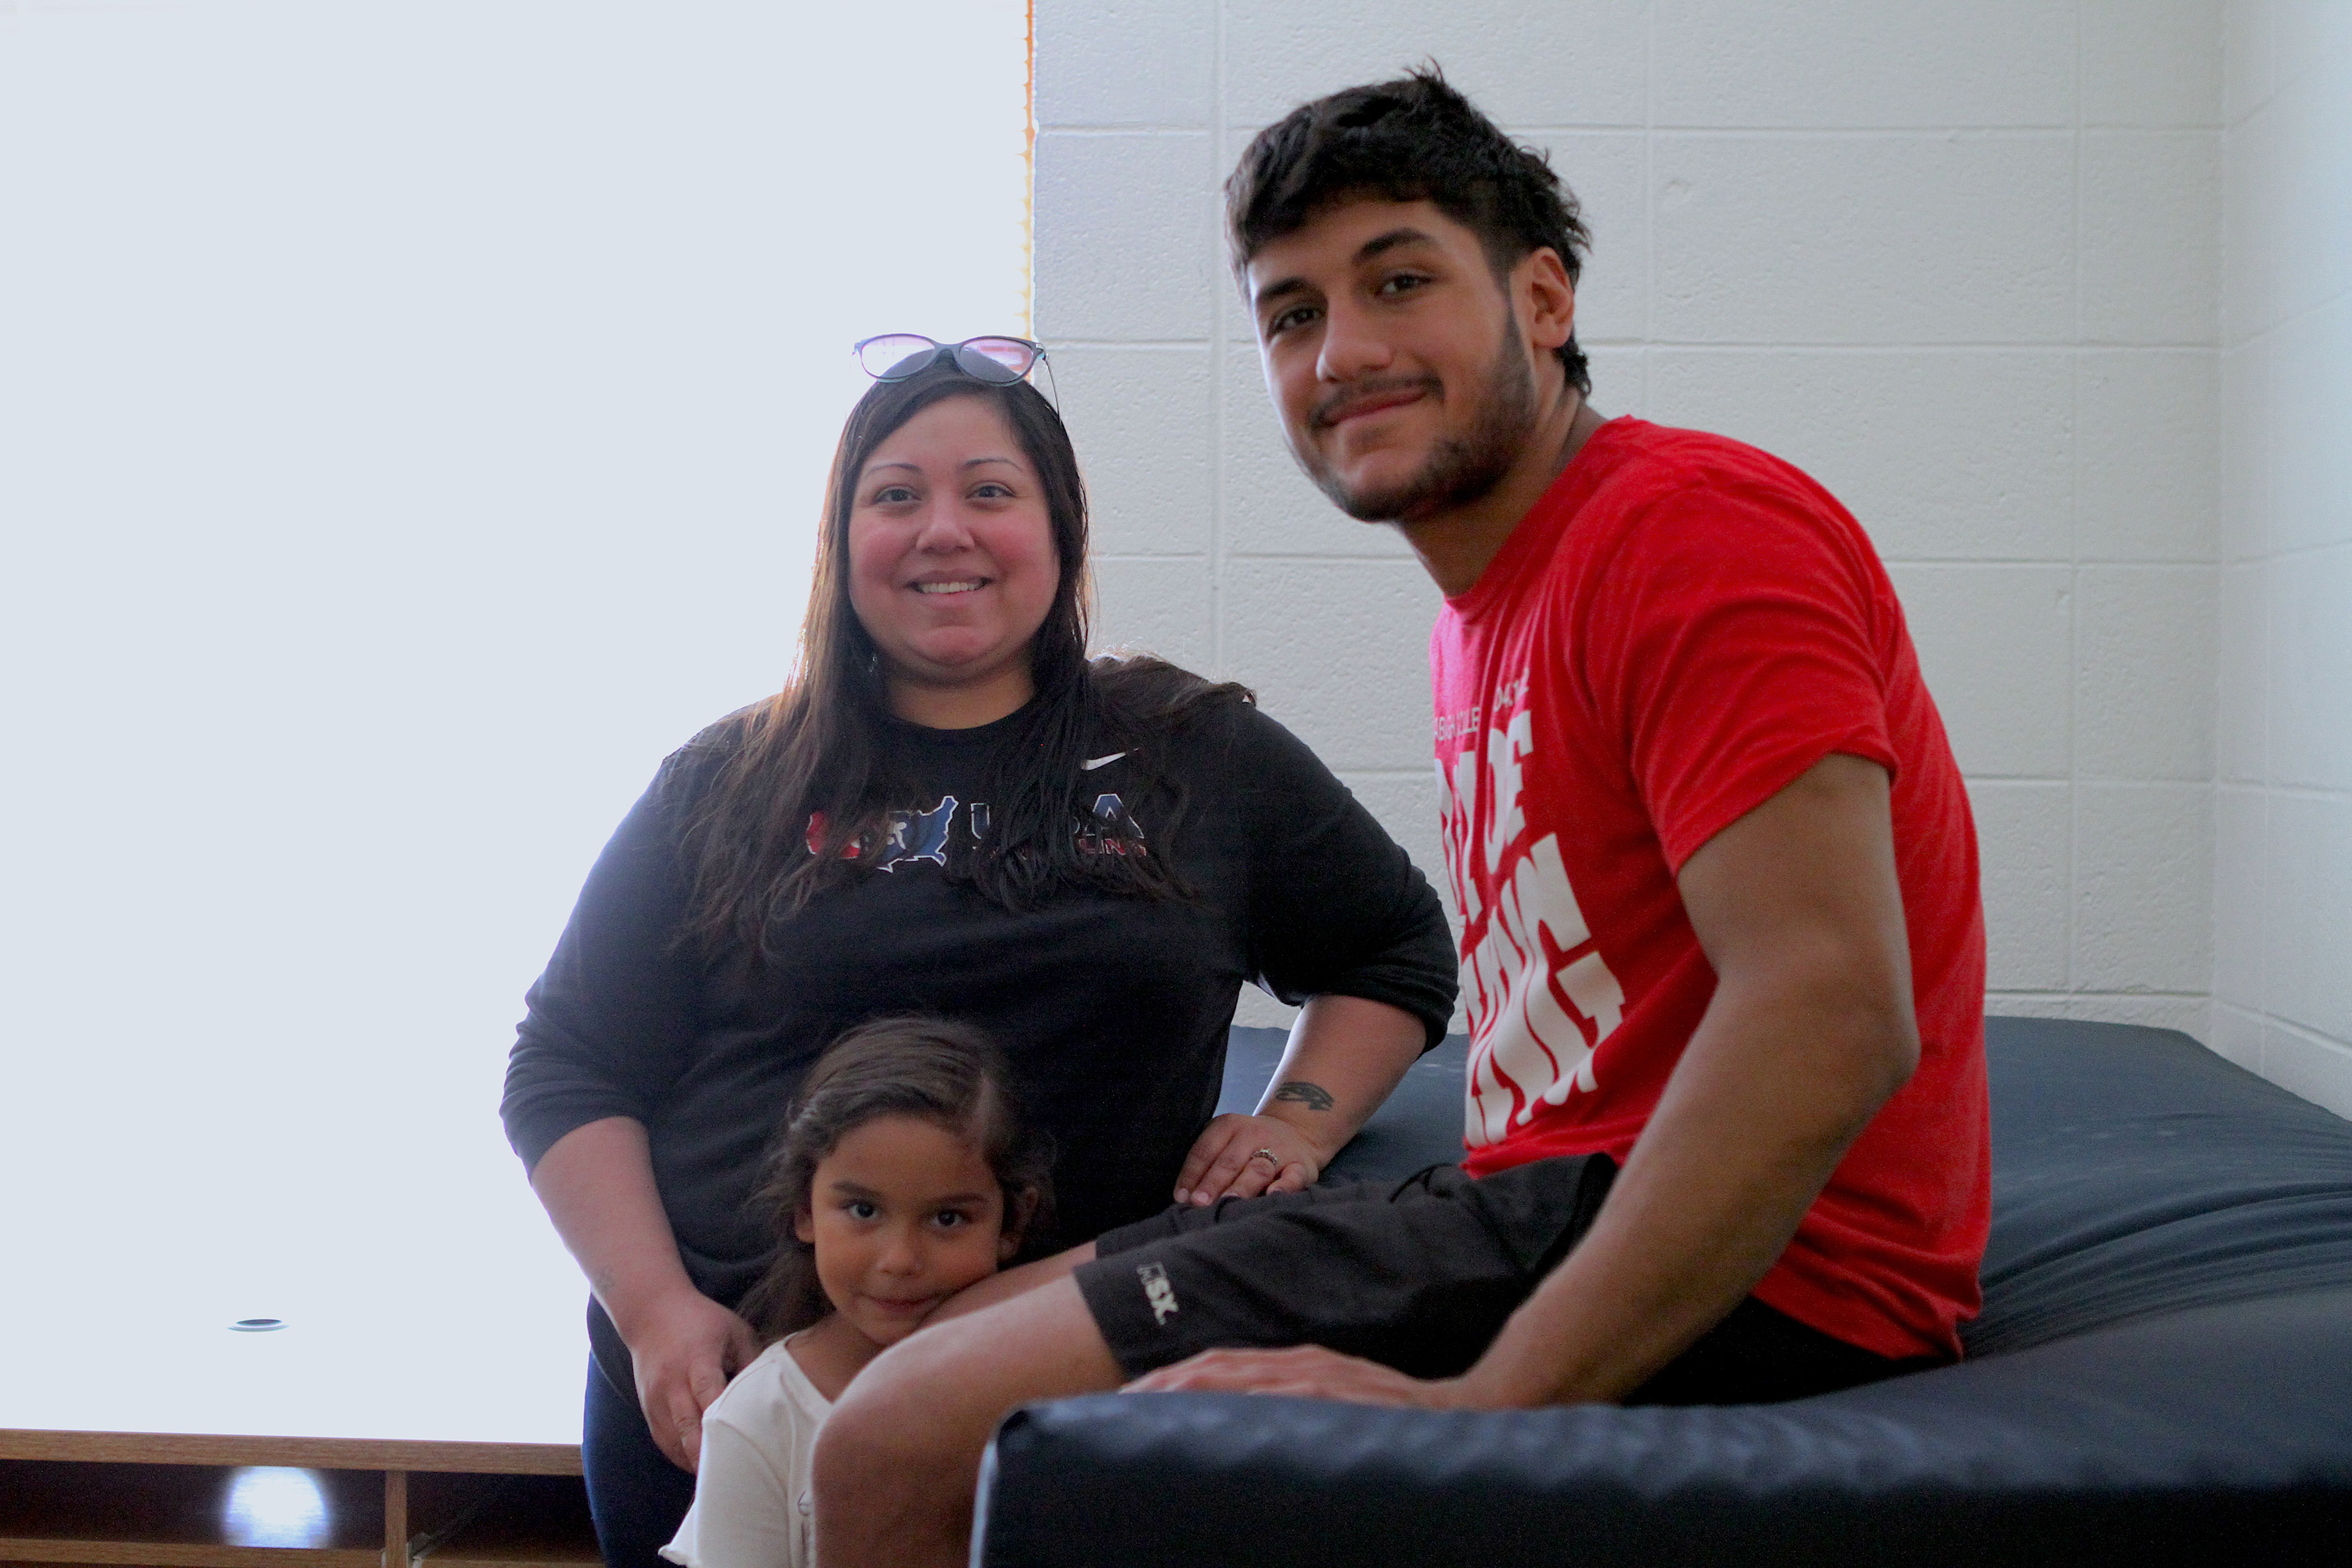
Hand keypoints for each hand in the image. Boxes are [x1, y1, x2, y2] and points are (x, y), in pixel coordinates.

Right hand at [618, 1286, 760, 1471]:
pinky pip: (663, 1440)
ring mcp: (655, 1396)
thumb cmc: (702, 1321)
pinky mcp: (647, 1407)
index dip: (722, 1422)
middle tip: (731, 1479)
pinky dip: (681, 1455)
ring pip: (673, 1439)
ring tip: (720, 1480)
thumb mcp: (734, 1330)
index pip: (708, 1393)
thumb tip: (772, 1397)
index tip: (740, 1446)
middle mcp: (672, 1380)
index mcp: (697, 1358)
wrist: (651, 1312)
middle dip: (706, 1454)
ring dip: (693, 1461)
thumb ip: (752, 1362)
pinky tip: (700, 1466)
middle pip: (687, 1424)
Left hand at [1126, 1343, 1464, 1407]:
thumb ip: (1289, 1411)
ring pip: (1235, 1377)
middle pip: (1211, 1368)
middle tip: (1106, 1407)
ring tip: (1137, 1406)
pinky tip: (1210, 1410)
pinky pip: (1280, 1394)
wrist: (1466, 1408)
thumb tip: (1237, 1434)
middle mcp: (1297, 1364)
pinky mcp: (1338, 1395)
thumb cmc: (1393, 1418)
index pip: (1214, 1368)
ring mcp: (1317, 1378)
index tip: (1120, 1400)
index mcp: (1291, 1367)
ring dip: (1184, 1389)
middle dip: (1158, 1385)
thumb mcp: (1331, 1409)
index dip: (1165, 1380)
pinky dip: (1240, 1400)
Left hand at [1174, 1113, 1323, 1204]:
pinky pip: (1294, 1176)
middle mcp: (1254, 1134)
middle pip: (1230, 1160)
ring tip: (1229, 1202)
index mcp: (1229, 1125)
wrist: (1297, 1132)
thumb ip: (1208, 1163)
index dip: (1192, 1174)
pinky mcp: (1302, 1165)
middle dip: (1213, 1183)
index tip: (1181, 1198)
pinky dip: (1284, 1187)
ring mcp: (1280, 1149)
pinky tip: (1272, 1196)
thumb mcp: (1227, 1141)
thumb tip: (1185, 1197)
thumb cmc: (1248, 1146)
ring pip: (1258, 1169)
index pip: (1205, 1150)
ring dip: (1242, 1187)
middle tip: (1200, 1203)